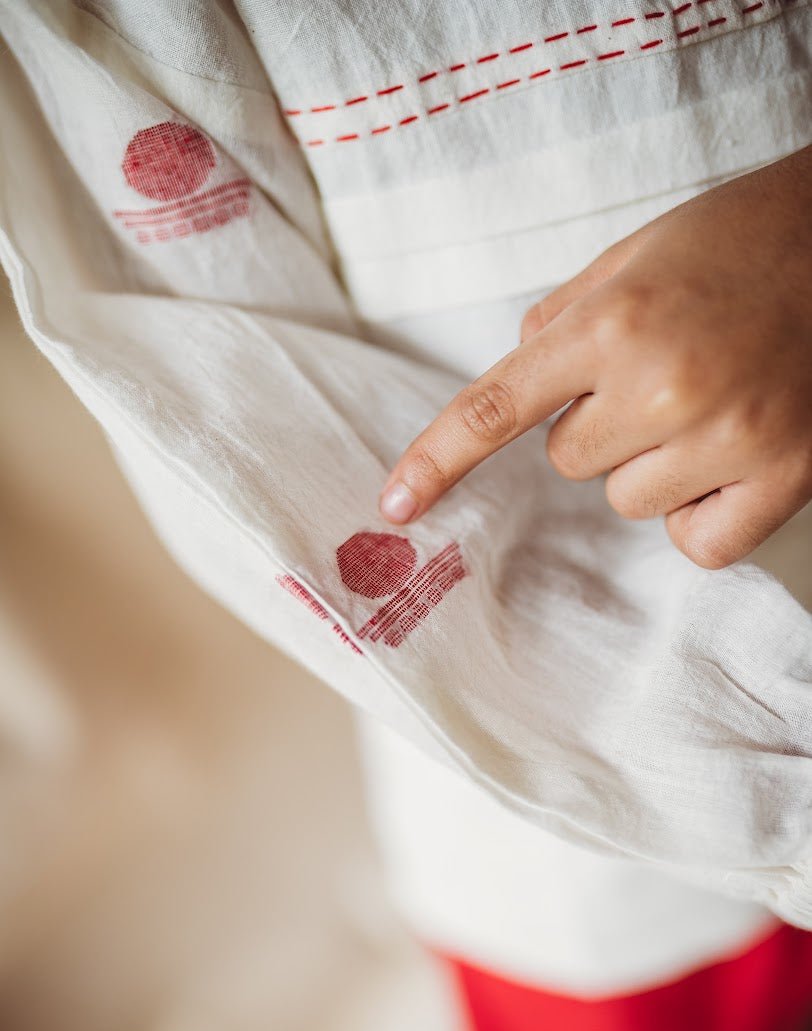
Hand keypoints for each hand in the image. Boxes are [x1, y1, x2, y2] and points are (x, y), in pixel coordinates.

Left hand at [378, 146, 811, 568]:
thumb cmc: (744, 239)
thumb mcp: (637, 252)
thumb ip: (566, 317)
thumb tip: (520, 373)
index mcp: (614, 323)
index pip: (495, 409)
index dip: (437, 460)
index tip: (397, 503)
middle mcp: (663, 387)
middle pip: (568, 462)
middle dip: (600, 424)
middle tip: (668, 369)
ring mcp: (728, 439)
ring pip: (628, 501)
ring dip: (654, 464)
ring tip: (712, 401)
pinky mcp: (784, 478)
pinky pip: (695, 541)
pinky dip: (702, 511)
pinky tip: (736, 454)